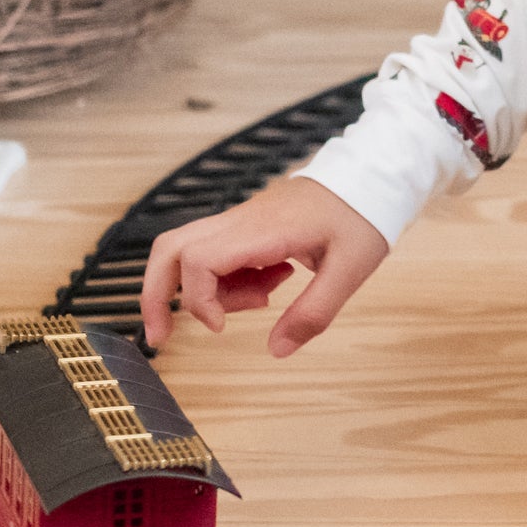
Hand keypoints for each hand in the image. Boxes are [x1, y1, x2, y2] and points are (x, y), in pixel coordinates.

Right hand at [138, 178, 389, 357]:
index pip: (198, 260)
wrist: (370, 176)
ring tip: (260, 300)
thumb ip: (313, 313)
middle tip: (161, 336)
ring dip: (208, 289)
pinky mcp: (247, 225)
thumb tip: (277, 350)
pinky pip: (216, 253)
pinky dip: (228, 279)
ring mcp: (240, 220)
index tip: (222, 328)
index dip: (199, 300)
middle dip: (156, 293)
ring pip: (188, 251)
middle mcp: (241, 221)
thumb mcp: (350, 270)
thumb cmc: (362, 215)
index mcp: (263, 230)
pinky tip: (270, 283)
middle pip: (169, 249)